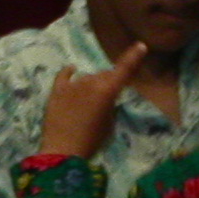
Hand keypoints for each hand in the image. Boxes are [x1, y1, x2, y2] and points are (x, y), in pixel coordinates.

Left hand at [41, 41, 146, 159]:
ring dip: (90, 84)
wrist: (63, 151)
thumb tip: (105, 96)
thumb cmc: (92, 141)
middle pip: (104, 75)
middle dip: (108, 82)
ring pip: (87, 77)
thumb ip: (109, 105)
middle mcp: (91, 82)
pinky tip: (72, 70)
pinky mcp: (57, 90)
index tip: (141, 46)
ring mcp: (73, 84)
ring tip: (87, 101)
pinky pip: (64, 75)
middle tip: (105, 98)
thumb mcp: (109, 123)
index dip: (133, 57)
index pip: (124, 69)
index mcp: (108, 90)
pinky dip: (70, 72)